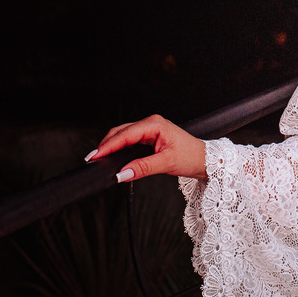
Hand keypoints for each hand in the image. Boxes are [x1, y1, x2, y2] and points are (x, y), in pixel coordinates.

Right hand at [85, 114, 208, 181]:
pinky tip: (113, 155)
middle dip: (106, 144)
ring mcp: (150, 129)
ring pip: (124, 135)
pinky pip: (130, 140)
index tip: (96, 156)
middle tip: (93, 159)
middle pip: (121, 132)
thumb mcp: (166, 163)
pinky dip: (120, 147)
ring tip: (99, 157)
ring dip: (112, 145)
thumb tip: (123, 173)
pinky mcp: (150, 136)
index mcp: (155, 124)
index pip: (125, 134)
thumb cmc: (190, 156)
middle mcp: (151, 123)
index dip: (109, 146)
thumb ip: (143, 168)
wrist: (204, 159)